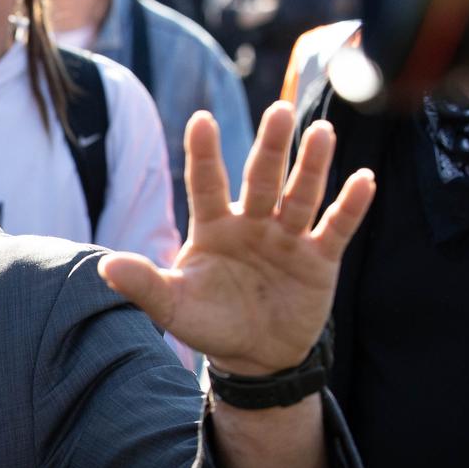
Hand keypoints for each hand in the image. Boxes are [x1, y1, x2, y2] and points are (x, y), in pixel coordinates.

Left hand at [98, 102, 375, 374]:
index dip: (204, 154)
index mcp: (212, 226)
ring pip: (301, 194)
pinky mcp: (318, 258)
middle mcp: (251, 222)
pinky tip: (364, 178)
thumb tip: (104, 267)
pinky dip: (350, 205)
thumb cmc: (209, 322)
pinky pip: (336, 226)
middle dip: (270, 147)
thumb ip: (143, 284)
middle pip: (261, 178)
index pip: (206, 183)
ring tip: (321, 131)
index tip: (200, 119)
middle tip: (280, 110)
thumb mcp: (172, 306)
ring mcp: (286, 237)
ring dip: (312, 166)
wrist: (254, 357)